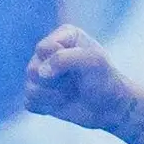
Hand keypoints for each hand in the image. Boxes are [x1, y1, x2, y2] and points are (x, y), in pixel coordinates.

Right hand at [23, 27, 143, 137]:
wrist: (112, 107)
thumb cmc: (105, 80)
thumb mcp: (93, 61)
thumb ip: (64, 58)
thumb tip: (41, 72)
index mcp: (64, 36)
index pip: (44, 49)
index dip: (60, 62)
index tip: (81, 67)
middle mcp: (48, 52)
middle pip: (33, 69)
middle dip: (57, 81)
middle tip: (76, 82)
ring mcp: (41, 73)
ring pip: (30, 87)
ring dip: (54, 95)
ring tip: (71, 92)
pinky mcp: (39, 94)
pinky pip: (30, 103)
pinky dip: (48, 107)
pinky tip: (63, 102)